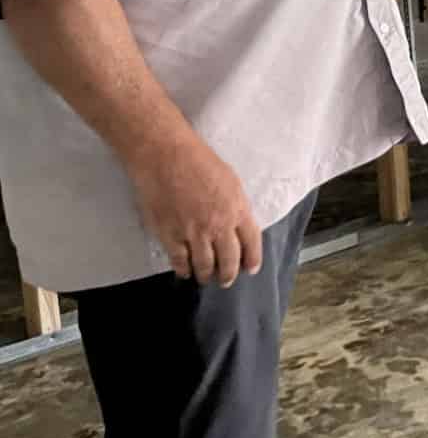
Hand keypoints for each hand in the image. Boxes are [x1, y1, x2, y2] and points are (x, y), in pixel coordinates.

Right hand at [126, 130, 262, 285]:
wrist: (166, 157)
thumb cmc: (199, 161)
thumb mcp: (231, 181)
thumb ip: (236, 206)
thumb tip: (237, 224)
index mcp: (237, 209)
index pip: (251, 243)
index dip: (252, 259)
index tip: (250, 269)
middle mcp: (218, 225)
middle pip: (229, 260)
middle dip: (228, 274)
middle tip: (226, 280)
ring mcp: (193, 233)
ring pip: (204, 265)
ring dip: (206, 275)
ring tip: (206, 278)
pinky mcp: (170, 235)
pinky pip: (179, 261)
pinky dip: (183, 270)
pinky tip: (185, 272)